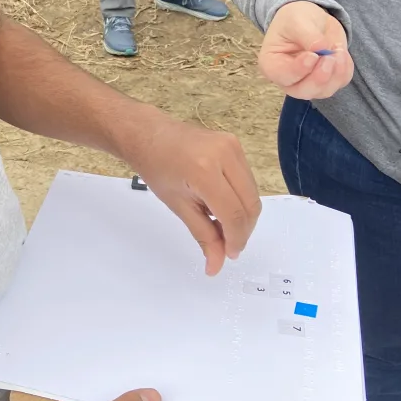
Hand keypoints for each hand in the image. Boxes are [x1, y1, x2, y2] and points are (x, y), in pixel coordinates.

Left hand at [119, 108, 260, 275]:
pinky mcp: (235, 144)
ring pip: (252, 193)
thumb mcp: (179, 206)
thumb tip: (217, 265)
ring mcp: (232, 145)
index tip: (229, 254)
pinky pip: (247, 179)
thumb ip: (204, 236)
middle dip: (242, 229)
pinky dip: (240, 198)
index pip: (234, 214)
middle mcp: (224, 154)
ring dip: (242, 215)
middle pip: (250, 204)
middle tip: (227, 244)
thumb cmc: (156, 167)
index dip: (235, 239)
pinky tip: (221, 205)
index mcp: (205, 170)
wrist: (149, 135)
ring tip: (219, 223)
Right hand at [259, 1, 353, 99]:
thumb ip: (308, 36)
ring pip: (324, 91)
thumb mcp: (297, 20)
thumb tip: (322, 49)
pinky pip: (340, 83)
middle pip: (304, 91)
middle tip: (330, 58)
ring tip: (339, 50)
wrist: (310, 19)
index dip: (299, 69)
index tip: (313, 55)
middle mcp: (288, 80)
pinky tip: (341, 52)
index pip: (284, 76)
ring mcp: (308, 83)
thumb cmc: (295, 19)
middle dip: (320, 77)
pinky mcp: (327, 81)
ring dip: (337, 72)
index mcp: (272, 65)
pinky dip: (345, 69)